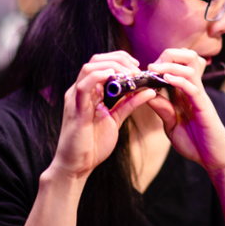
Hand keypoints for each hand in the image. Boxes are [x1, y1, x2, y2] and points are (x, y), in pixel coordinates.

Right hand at [47, 51, 156, 183]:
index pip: (102, 63)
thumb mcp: (116, 119)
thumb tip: (149, 91)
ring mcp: (75, 98)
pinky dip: (99, 76)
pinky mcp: (75, 109)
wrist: (77, 166)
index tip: (137, 66)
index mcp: (89, 91)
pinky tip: (113, 76)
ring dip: (113, 66)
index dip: (120, 59)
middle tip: (137, 69)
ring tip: (130, 74)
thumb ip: (129, 104)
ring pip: (90, 67)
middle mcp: (80, 91)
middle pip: (97, 60)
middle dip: (119, 59)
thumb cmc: (93, 144)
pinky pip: (84, 86)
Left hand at [146, 48, 224, 171]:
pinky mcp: (204, 107)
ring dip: (171, 64)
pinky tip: (166, 79)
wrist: (214, 159)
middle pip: (188, 58)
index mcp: (184, 93)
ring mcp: (200, 97)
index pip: (177, 66)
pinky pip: (193, 87)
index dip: (161, 62)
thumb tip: (147, 94)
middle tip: (153, 65)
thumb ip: (162, 109)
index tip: (146, 70)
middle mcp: (193, 90)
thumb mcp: (171, 125)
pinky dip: (179, 80)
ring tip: (155, 69)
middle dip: (169, 55)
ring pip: (191, 67)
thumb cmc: (195, 143)